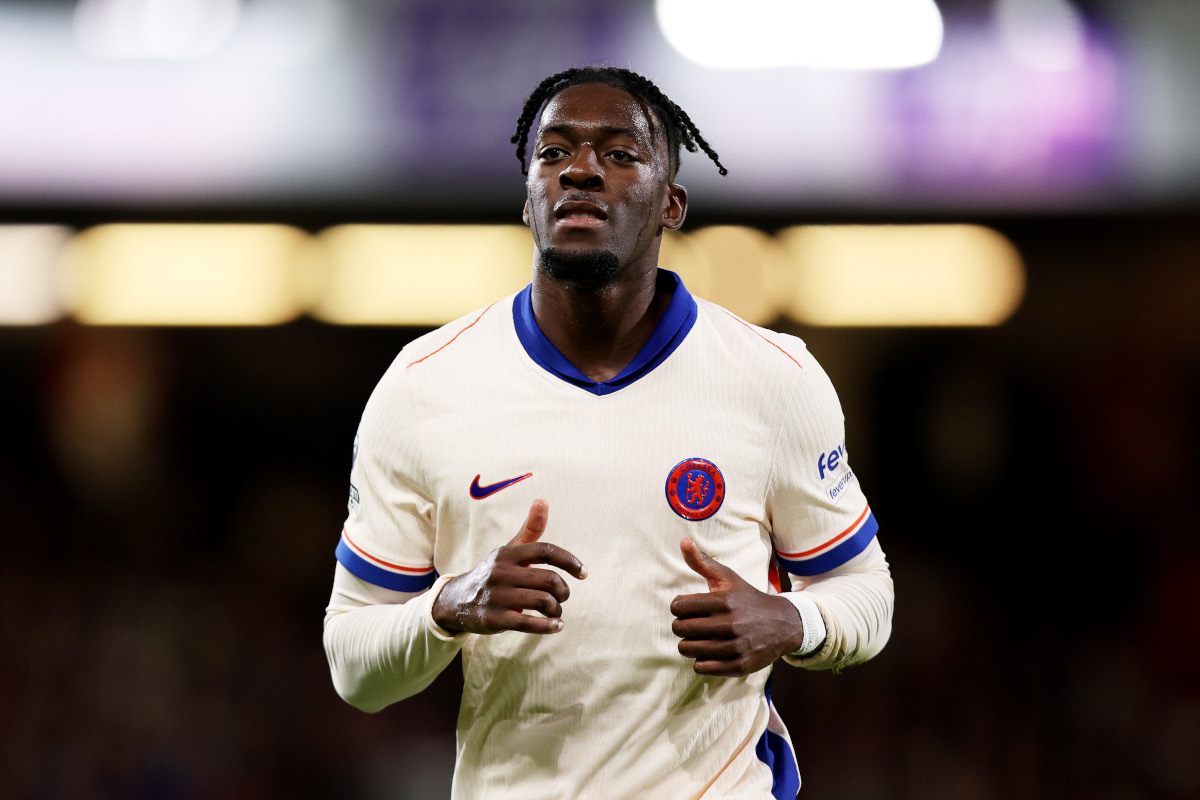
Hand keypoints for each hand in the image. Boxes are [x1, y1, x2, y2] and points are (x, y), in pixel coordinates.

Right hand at [432, 499, 586, 634]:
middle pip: (549, 579)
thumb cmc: (494, 573)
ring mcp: (497, 596)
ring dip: (557, 610)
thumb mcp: (509, 550)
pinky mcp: (494, 618)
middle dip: (563, 591)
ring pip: (543, 601)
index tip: (584, 573)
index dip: (570, 561)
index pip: (546, 551)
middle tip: (563, 597)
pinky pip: (529, 623)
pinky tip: (557, 626)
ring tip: (556, 613)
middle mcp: (501, 572)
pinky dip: (548, 627)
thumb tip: (543, 500)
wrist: (457, 600)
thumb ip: (530, 530)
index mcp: (508, 554)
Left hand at [670, 538, 805, 676]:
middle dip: (681, 625)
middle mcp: (730, 624)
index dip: (678, 606)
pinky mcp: (740, 665)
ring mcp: (735, 646)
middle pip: (680, 628)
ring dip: (689, 643)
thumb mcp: (728, 577)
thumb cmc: (747, 598)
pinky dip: (700, 661)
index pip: (678, 606)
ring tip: (699, 638)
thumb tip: (683, 542)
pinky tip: (709, 651)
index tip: (687, 607)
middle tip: (692, 623)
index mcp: (724, 601)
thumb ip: (702, 562)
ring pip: (688, 649)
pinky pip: (702, 667)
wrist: (783, 624)